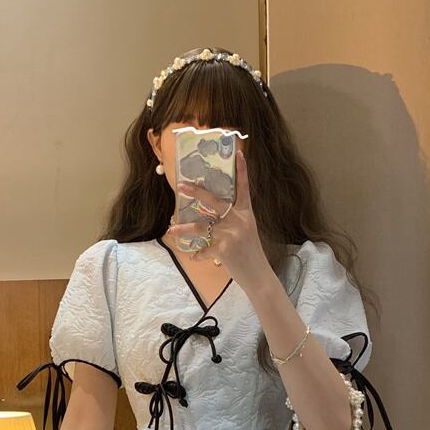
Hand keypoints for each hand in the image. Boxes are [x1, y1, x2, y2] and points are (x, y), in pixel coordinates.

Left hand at [167, 149, 271, 293]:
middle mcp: (239, 220)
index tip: (240, 153)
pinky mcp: (225, 249)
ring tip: (170, 231)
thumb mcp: (246, 232)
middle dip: (196, 192)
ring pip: (201, 227)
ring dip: (184, 230)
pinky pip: (204, 250)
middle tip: (181, 185)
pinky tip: (193, 257)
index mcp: (246, 214)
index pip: (244, 189)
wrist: (259, 275)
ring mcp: (231, 234)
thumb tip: (214, 216)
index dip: (242, 171)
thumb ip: (233, 221)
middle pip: (214, 201)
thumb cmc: (250, 253)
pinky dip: (198, 255)